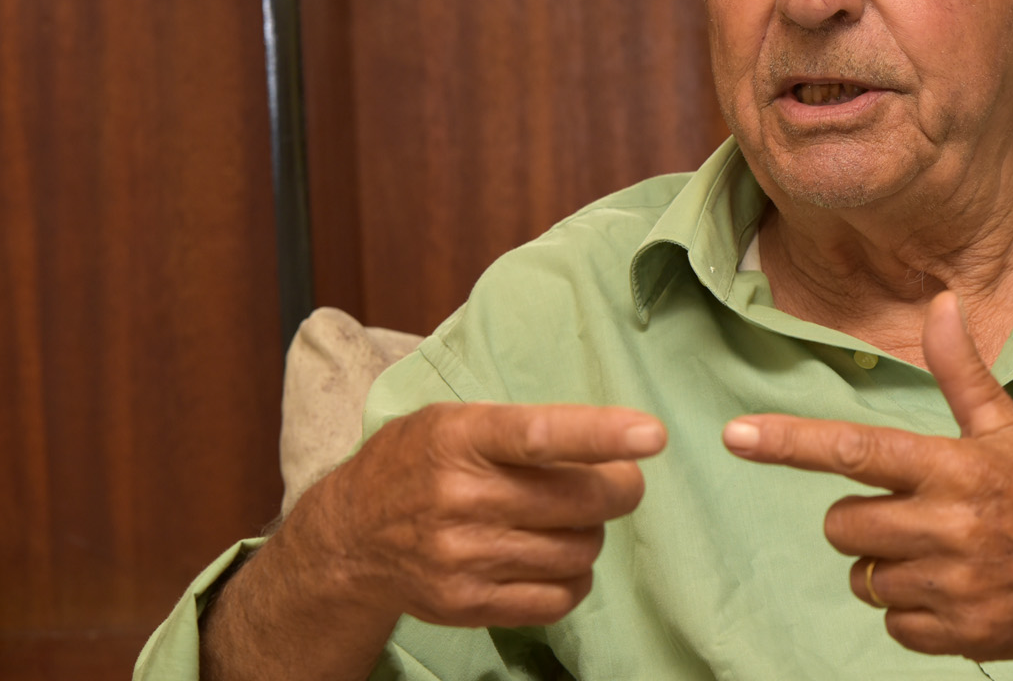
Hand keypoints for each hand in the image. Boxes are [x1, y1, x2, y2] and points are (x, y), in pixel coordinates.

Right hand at [294, 401, 665, 628]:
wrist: (349, 539)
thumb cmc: (415, 464)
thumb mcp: (454, 421)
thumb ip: (521, 428)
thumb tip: (608, 443)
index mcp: (462, 438)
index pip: (541, 435)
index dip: (602, 435)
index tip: (651, 436)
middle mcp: (462, 497)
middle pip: (580, 501)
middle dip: (619, 489)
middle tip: (618, 482)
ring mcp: (463, 557)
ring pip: (578, 550)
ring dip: (591, 533)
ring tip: (567, 520)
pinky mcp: (467, 604)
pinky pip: (557, 598)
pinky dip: (574, 579)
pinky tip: (556, 559)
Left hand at [721, 292, 1012, 659]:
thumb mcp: (1012, 426)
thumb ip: (961, 372)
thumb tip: (939, 304)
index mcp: (954, 466)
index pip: (854, 451)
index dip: (788, 444)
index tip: (734, 436)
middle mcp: (949, 526)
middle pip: (846, 527)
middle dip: (860, 521)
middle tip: (909, 512)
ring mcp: (957, 585)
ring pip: (868, 579)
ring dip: (887, 567)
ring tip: (941, 551)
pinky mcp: (967, 634)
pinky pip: (896, 625)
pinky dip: (912, 611)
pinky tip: (954, 588)